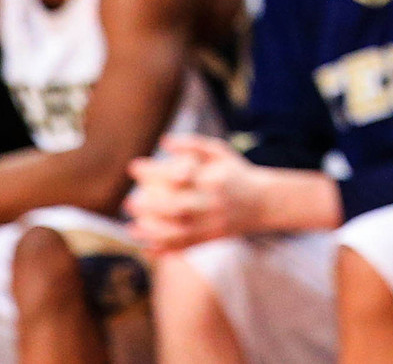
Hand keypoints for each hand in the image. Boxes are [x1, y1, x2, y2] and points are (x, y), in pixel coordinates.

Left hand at [126, 134, 262, 251]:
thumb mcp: (219, 151)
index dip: (154, 171)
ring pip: (181, 234)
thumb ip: (192, 145)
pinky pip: (187, 247)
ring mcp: (213, 224)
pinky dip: (166, 250)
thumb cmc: (235, 172)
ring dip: (153, 234)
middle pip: (179, 208)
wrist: (264, 203)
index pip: (180, 175)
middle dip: (150, 207)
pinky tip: (146, 247)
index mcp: (215, 179)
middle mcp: (214, 204)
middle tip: (129, 202)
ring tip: (131, 229)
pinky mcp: (212, 239)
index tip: (134, 166)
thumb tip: (163, 141)